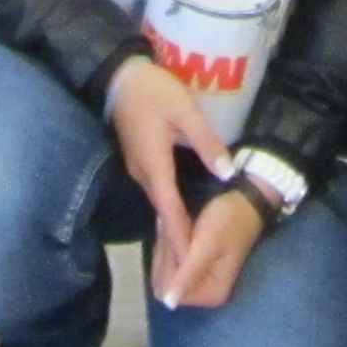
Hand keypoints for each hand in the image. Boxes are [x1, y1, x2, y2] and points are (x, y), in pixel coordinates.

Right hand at [105, 54, 231, 274]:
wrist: (119, 76)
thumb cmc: (154, 91)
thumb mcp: (186, 111)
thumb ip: (207, 143)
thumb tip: (227, 173)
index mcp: (155, 166)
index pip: (170, 211)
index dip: (181, 238)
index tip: (190, 264)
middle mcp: (143, 174)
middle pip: (162, 214)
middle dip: (176, 242)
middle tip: (189, 270)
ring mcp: (138, 168)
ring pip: (158, 205)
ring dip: (171, 228)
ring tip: (186, 253)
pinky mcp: (138, 161)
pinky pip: (155, 193)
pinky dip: (167, 211)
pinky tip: (176, 219)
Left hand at [151, 185, 265, 312]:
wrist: (245, 204)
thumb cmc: (228, 222)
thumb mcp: (206, 245)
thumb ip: (188, 274)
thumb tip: (169, 303)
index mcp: (210, 294)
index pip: (167, 289)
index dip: (167, 263)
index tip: (178, 236)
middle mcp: (204, 295)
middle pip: (163, 282)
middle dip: (166, 254)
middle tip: (179, 226)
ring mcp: (199, 283)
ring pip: (163, 271)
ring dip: (167, 247)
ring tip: (181, 225)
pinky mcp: (194, 271)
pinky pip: (169, 264)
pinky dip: (170, 246)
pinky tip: (180, 229)